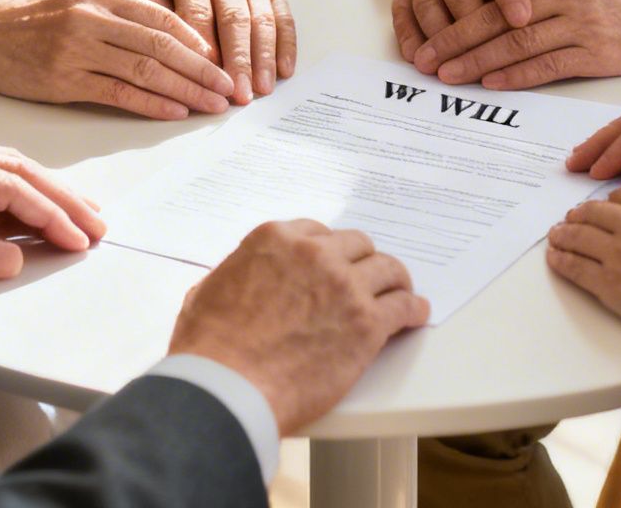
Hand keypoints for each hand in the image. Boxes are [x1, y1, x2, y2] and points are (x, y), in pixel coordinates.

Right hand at [0, 0, 234, 119]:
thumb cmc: (30, 20)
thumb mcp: (77, 0)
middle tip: (229, 87)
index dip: (198, 41)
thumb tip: (171, 35)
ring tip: (212, 103)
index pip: (162, 17)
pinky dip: (152, 103)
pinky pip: (119, 93)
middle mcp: (93, 17)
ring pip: (146, 70)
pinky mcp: (64, 80)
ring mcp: (78, 49)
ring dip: (186, 89)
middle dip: (202, 69)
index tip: (222, 58)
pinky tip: (175, 111)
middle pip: (162, 45)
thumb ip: (119, 13)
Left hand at [0, 133, 107, 286]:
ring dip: (43, 190)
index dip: (51, 215)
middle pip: (17, 168)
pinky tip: (30, 206)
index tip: (80, 239)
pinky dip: (14, 188)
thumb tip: (14, 257)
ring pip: (3, 165)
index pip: (10, 188)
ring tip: (78, 213)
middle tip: (98, 223)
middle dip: (62, 197)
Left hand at [136, 0, 294, 104]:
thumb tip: (153, 52)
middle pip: (234, 19)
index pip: (198, 13)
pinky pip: (283, 15)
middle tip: (239, 95)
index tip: (206, 80)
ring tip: (262, 89)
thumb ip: (149, 14)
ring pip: (261, 19)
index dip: (204, 48)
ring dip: (264, 57)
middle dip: (239, 60)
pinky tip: (284, 69)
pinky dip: (285, 44)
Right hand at [168, 220, 429, 434]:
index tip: (335, 263)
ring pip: (387, 270)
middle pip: (356, 247)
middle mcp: (314, 254)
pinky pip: (403, 307)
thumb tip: (231, 283)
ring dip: (394, 281)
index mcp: (275, 241)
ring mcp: (344, 286)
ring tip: (400, 292)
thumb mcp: (205, 294)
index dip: (329, 251)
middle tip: (368, 279)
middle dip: (362, 262)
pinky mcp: (366, 323)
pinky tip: (415, 315)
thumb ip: (231, 277)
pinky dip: (413, 310)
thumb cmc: (209, 349)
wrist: (227, 389)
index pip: (316, 232)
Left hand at [415, 0, 620, 89]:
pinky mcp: (597, 52)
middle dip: (457, 39)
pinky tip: (490, 82)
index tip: (433, 24)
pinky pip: (547, 65)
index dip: (461, 7)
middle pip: (499, 16)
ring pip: (517, 44)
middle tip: (426, 57)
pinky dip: (516, 75)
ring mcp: (583, 22)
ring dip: (477, 62)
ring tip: (447, 75)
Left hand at [546, 186, 620, 352]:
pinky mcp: (609, 284)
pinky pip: (574, 267)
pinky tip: (555, 258)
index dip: (612, 203)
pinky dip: (561, 260)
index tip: (607, 208)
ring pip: (578, 235)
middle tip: (573, 220)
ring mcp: (618, 252)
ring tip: (556, 236)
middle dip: (582, 215)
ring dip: (564, 234)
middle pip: (594, 211)